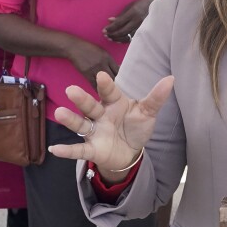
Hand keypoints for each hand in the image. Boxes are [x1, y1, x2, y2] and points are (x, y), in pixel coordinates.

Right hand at [49, 72, 174, 177]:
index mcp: (114, 103)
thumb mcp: (147, 112)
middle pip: (90, 106)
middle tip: (71, 90)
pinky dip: (67, 151)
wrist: (130, 151)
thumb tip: (171, 78)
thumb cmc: (136, 126)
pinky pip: (78, 150)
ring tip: (60, 113)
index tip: (101, 75)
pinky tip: (55, 150)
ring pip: (81, 124)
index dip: (105, 85)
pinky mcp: (92, 149)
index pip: (109, 92)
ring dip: (70, 120)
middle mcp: (101, 115)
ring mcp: (94, 131)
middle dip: (82, 99)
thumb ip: (156, 98)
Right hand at [66, 38, 119, 86]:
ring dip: (106, 87)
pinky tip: (99, 93)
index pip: (118, 69)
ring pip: (104, 82)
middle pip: (113, 76)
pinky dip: (97, 89)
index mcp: (107, 57)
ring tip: (107, 91)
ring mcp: (94, 68)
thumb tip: (116, 68)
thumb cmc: (88, 49)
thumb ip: (108, 60)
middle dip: (114, 82)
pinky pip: (94, 84)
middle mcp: (103, 63)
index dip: (120, 76)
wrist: (74, 48)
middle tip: (114, 88)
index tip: (120, 81)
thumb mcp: (101, 51)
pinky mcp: (87, 73)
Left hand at [104, 0, 155, 43]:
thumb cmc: (142, 4)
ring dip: (117, 38)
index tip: (104, 30)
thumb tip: (110, 21)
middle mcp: (138, 21)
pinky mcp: (144, 32)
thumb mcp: (131, 6)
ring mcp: (142, 28)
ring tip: (110, 38)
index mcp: (133, 13)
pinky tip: (118, 40)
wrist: (157, 7)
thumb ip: (121, 15)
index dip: (110, 28)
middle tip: (105, 35)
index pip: (119, 23)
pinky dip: (124, 40)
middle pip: (122, 31)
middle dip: (112, 34)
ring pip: (127, 37)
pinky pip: (132, 38)